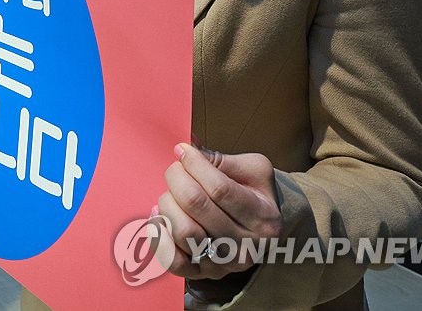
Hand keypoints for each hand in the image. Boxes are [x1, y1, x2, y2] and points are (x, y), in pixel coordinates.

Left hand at [156, 143, 281, 279]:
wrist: (260, 230)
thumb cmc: (253, 193)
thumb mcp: (252, 170)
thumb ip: (221, 159)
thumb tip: (187, 147)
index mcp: (263, 217)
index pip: (219, 188)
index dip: (194, 164)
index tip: (181, 150)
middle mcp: (247, 246)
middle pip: (197, 205)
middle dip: (177, 178)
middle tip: (174, 169)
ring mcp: (224, 264)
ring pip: (184, 232)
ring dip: (167, 204)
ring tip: (170, 194)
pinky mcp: (202, 275)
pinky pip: (172, 261)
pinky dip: (158, 235)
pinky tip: (159, 216)